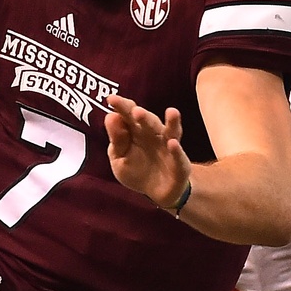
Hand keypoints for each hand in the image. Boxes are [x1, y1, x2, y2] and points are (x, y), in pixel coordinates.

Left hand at [106, 95, 191, 210]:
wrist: (158, 191)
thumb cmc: (137, 171)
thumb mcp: (119, 159)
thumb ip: (116, 140)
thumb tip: (110, 116)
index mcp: (136, 131)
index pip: (128, 115)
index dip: (122, 106)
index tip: (111, 99)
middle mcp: (154, 134)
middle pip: (149, 121)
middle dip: (143, 115)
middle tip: (135, 111)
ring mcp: (169, 146)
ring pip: (171, 131)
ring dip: (172, 122)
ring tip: (171, 111)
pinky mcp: (180, 163)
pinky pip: (179, 156)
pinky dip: (177, 150)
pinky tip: (172, 144)